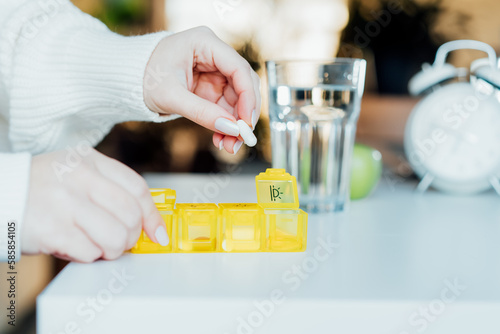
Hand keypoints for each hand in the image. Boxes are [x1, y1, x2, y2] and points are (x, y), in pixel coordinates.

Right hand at [21, 149, 165, 262]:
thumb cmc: (41, 188)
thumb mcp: (77, 173)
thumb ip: (109, 189)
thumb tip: (146, 221)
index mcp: (90, 160)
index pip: (138, 188)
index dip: (153, 215)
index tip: (157, 233)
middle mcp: (80, 177)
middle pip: (131, 215)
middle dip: (132, 237)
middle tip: (120, 241)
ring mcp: (65, 202)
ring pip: (117, 237)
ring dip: (112, 250)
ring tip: (97, 245)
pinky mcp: (52, 229)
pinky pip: (91, 252)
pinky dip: (87, 256)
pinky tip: (74, 246)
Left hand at [144, 26, 260, 153]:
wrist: (128, 81)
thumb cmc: (144, 77)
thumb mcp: (171, 96)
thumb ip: (202, 112)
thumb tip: (231, 128)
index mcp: (204, 43)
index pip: (238, 67)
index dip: (247, 95)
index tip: (247, 120)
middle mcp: (214, 55)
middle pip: (243, 84)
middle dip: (243, 114)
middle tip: (241, 138)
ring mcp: (214, 72)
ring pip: (237, 100)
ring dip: (235, 124)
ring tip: (230, 145)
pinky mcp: (211, 88)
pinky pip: (226, 108)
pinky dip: (226, 124)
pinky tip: (222, 140)